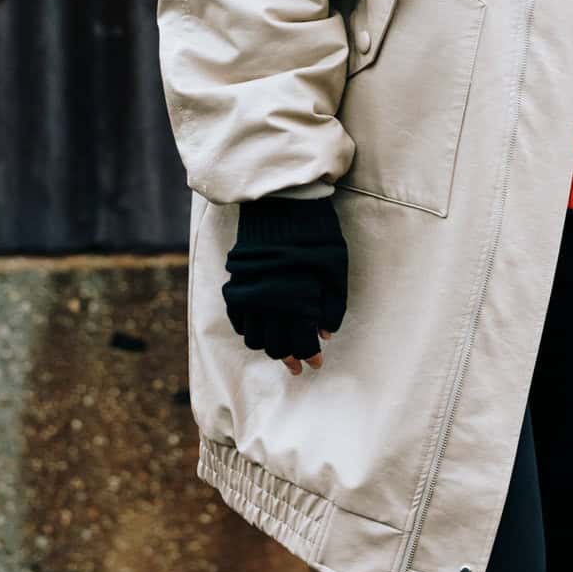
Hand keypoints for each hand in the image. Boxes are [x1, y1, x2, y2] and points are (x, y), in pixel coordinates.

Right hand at [222, 196, 346, 372]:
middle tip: (297, 366)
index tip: (316, 365)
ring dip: (268, 346)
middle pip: (276, 346)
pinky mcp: (237, 283)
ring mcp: (251, 294)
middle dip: (289, 359)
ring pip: (254, 338)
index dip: (310, 357)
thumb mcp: (335, 270)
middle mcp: (273, 303)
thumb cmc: (316, 235)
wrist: (283, 205)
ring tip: (279, 348)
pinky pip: (237, 319)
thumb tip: (325, 334)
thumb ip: (332, 306)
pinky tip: (259, 330)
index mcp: (300, 301)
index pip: (302, 343)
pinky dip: (248, 330)